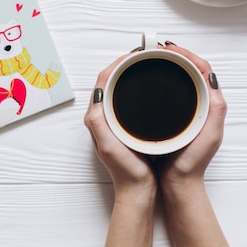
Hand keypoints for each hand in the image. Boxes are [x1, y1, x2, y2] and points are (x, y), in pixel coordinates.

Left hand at [83, 53, 156, 201]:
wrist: (137, 192)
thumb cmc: (125, 172)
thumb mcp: (109, 146)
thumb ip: (99, 123)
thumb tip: (96, 99)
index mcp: (97, 118)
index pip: (103, 80)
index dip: (116, 64)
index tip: (133, 54)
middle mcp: (103, 117)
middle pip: (110, 80)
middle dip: (124, 64)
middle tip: (142, 54)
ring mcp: (114, 121)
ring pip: (119, 88)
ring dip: (130, 74)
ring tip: (146, 64)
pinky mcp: (125, 126)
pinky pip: (128, 98)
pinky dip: (136, 87)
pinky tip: (150, 86)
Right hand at [157, 43, 227, 193]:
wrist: (180, 185)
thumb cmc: (192, 163)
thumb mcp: (209, 135)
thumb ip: (215, 108)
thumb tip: (211, 76)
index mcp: (210, 104)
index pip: (202, 68)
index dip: (187, 53)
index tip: (170, 48)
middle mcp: (200, 104)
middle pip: (189, 69)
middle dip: (175, 55)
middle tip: (157, 48)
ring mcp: (185, 110)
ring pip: (178, 79)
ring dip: (166, 65)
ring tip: (151, 58)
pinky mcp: (173, 117)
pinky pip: (168, 91)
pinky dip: (159, 80)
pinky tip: (147, 80)